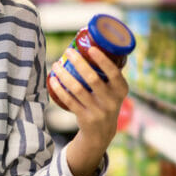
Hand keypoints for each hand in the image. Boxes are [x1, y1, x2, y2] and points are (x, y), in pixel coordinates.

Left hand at [49, 46, 128, 175]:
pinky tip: (53, 80)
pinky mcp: (85, 118)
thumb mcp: (115, 90)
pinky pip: (69, 100)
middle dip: (78, 63)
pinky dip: (59, 89)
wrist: (102, 132)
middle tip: (68, 51)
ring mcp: (98, 111)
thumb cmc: (106, 101)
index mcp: (121, 90)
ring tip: (56, 64)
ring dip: (64, 75)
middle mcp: (112, 101)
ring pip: (77, 89)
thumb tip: (97, 43)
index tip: (91, 49)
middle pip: (92, 79)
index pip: (114, 74)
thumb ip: (109, 73)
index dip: (103, 61)